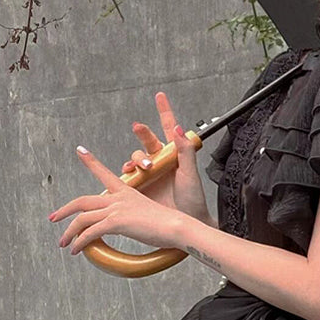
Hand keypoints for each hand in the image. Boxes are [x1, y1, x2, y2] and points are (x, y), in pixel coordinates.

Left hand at [49, 145, 186, 254]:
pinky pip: (91, 232)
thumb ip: (136, 218)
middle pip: (82, 201)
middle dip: (64, 210)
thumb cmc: (170, 224)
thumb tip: (132, 226)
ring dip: (69, 233)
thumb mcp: (150, 215)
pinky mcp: (117, 222)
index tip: (80, 150)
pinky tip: (76, 250)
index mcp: (126, 192)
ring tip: (63, 243)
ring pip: (82, 219)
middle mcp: (118, 198)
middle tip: (53, 217)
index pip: (104, 173)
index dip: (91, 161)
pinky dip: (80, 242)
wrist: (177, 226)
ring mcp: (117, 209)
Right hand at [122, 91, 211, 222]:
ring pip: (135, 158)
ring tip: (144, 168)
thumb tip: (179, 128)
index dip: (164, 112)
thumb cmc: (193, 201)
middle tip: (138, 128)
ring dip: (136, 159)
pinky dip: (125, 173)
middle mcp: (160, 162)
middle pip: (147, 142)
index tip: (160, 96)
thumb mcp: (191, 174)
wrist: (185, 222)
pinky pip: (128, 176)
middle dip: (142, 133)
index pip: (169, 129)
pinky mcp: (139, 187)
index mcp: (174, 156)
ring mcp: (149, 174)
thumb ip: (185, 151)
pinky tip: (127, 174)